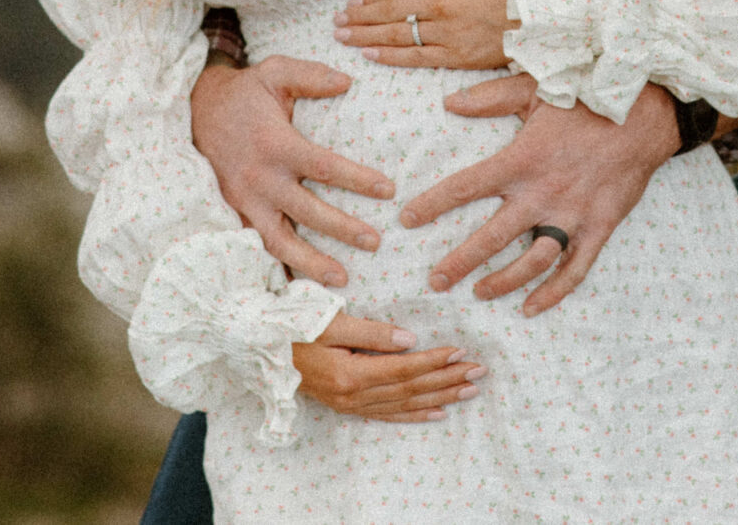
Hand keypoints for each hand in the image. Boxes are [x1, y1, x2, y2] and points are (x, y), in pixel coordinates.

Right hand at [190, 57, 394, 288]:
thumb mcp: (275, 72)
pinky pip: (258, 246)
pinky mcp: (235, 213)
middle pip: (307, 211)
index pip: (323, 167)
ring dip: (311, 262)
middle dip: (342, 229)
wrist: (195, 110)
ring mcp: (245, 200)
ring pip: (279, 241)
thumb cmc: (245, 93)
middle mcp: (260, 178)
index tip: (388, 190)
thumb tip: (348, 82)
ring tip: (343, 279)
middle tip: (375, 242)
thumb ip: (311, 76)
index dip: (357, 179)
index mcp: (276, 144)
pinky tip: (303, 286)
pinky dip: (280, 267)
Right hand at [293, 312, 485, 422]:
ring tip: (468, 391)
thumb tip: (411, 340)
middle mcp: (353, 396)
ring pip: (403, 405)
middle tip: (479, 372)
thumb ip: (373, 332)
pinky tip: (436, 413)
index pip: (404, 369)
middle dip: (447, 380)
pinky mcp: (346, 406)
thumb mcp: (332, 321)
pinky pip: (386, 415)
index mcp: (351, 374)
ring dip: (439, 398)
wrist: (258, 348)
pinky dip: (414, 415)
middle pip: (410, 390)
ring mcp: (350, 405)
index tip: (462, 353)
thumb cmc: (294, 327)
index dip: (435, 362)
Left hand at [334, 0, 517, 69]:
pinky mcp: (456, 54)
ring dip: (366, 36)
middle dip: (359, 17)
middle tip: (336, 23)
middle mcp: (438, 5)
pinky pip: (415, 57)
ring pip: (396, 34)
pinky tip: (370, 54)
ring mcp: (445, 31)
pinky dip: (390, 56)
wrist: (537, 10)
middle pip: (389, 12)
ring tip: (344, 38)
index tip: (351, 4)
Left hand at [401, 74, 678, 315]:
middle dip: (460, 262)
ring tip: (479, 293)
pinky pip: (575, 269)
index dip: (433, 205)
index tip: (407, 220)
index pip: (465, 187)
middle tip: (436, 282)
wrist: (645, 113)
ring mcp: (573, 215)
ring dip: (503, 281)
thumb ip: (490, 98)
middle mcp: (543, 193)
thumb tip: (449, 103)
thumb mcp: (534, 88)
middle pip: (493, 237)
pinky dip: (554, 292)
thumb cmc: (586, 97)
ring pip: (532, 261)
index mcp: (521, 159)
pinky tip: (532, 307)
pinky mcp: (599, 227)